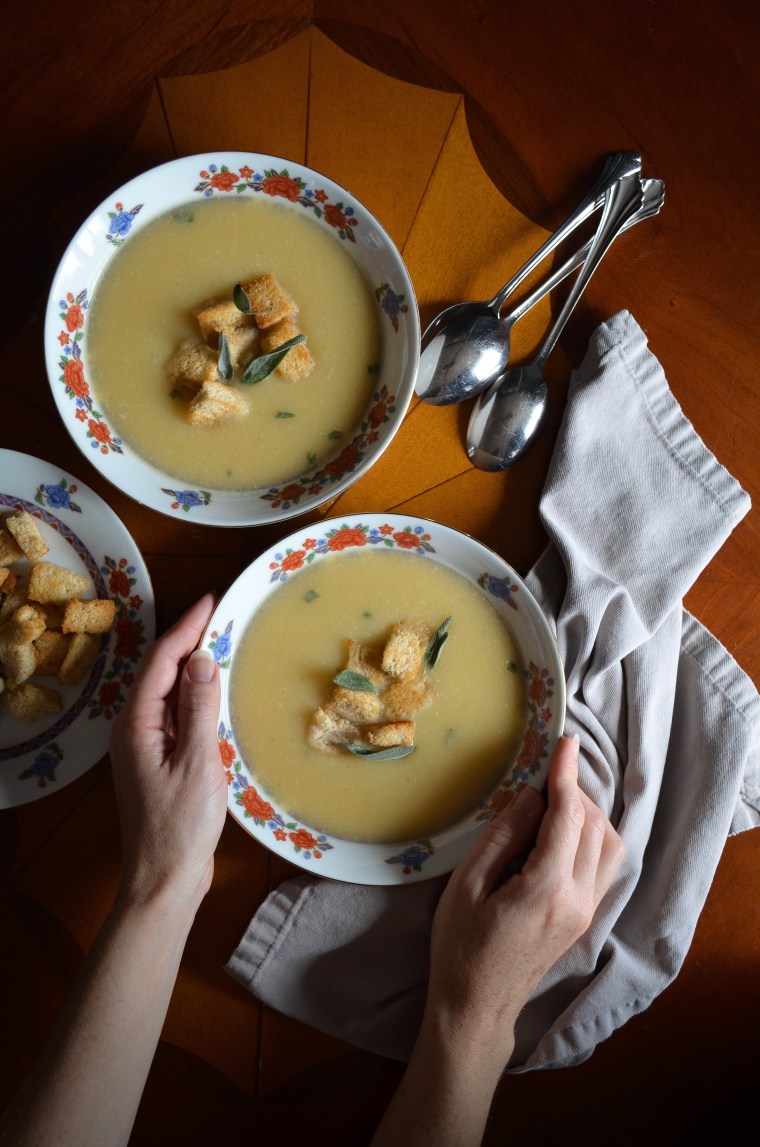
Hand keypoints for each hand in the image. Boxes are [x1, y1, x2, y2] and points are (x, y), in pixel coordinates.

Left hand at [109, 593, 225, 911]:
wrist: (164, 880)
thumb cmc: (179, 827)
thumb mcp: (196, 763)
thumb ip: (198, 708)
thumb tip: (201, 658)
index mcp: (136, 724)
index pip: (161, 661)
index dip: (186, 627)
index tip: (211, 601)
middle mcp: (134, 729)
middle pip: (160, 672)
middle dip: (187, 640)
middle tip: (221, 616)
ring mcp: (145, 747)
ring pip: (167, 693)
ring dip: (192, 667)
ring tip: (222, 643)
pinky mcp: (158, 762)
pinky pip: (175, 715)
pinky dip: (194, 696)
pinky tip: (214, 693)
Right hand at [425, 734, 625, 1074]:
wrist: (477, 1004)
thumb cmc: (460, 944)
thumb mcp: (468, 884)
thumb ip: (503, 835)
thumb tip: (530, 793)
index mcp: (546, 889)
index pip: (569, 816)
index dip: (566, 773)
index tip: (564, 740)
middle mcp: (578, 899)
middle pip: (596, 825)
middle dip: (574, 790)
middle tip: (543, 774)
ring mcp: (587, 910)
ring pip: (610, 844)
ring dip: (587, 812)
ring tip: (551, 801)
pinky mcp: (586, 917)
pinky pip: (605, 864)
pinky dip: (592, 835)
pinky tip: (563, 830)